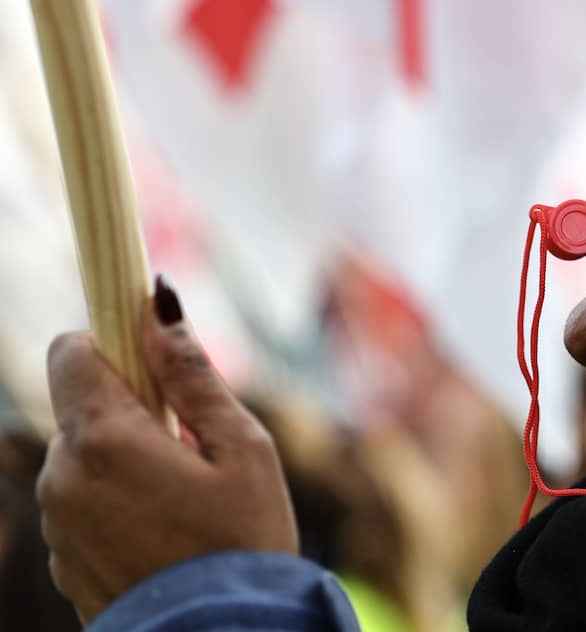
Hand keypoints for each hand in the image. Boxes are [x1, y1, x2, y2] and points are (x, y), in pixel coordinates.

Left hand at [37, 275, 298, 622]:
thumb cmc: (244, 544)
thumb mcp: (243, 449)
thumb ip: (194, 377)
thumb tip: (160, 308)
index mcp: (104, 440)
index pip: (71, 351)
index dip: (112, 342)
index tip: (150, 356)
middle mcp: (62, 478)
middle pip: (83, 408)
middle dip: (132, 412)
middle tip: (191, 447)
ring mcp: (55, 525)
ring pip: (83, 460)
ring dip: (125, 462)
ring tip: (185, 501)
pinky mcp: (63, 561)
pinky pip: (83, 507)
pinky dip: (117, 505)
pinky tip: (166, 535)